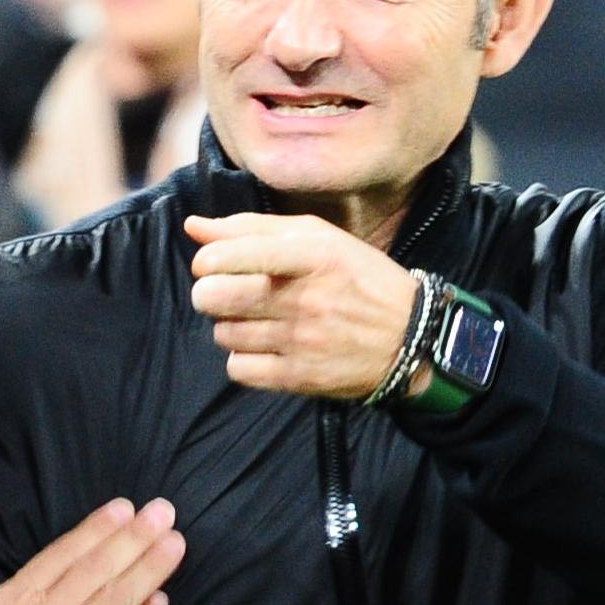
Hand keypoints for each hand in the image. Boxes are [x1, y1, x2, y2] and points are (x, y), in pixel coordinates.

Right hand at [0, 497, 182, 604]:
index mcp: (16, 597)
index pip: (64, 555)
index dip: (95, 530)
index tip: (124, 507)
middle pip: (99, 570)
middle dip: (134, 539)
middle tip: (165, 512)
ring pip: (117, 600)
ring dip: (148, 570)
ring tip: (176, 544)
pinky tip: (163, 602)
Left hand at [185, 212, 424, 398]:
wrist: (411, 337)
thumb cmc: (359, 278)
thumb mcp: (319, 239)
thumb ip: (253, 229)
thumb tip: (193, 227)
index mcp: (313, 255)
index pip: (234, 254)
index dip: (208, 259)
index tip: (211, 263)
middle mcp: (306, 298)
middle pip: (214, 297)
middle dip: (209, 293)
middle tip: (226, 293)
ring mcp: (302, 341)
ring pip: (224, 333)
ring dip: (230, 326)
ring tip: (257, 320)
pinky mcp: (300, 377)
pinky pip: (238, 369)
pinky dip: (243, 359)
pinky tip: (264, 348)